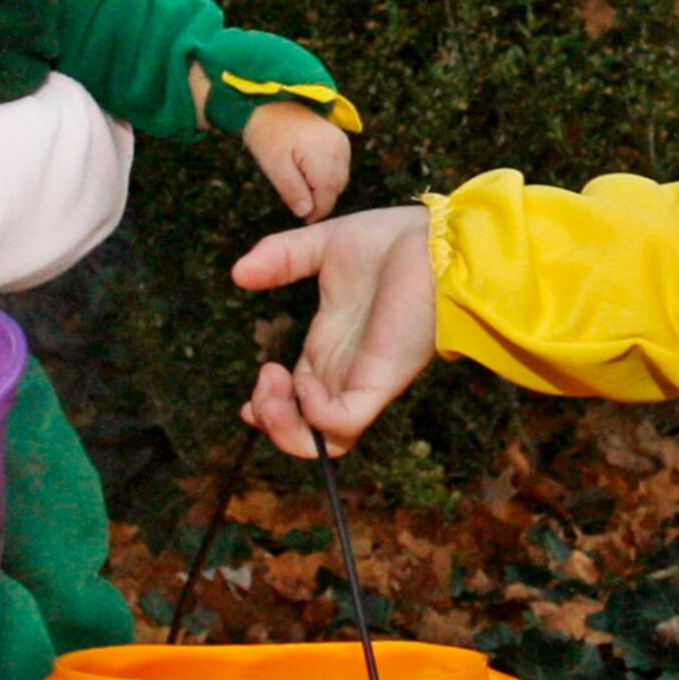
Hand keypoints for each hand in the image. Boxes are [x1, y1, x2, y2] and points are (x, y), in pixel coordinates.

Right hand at [232, 203, 435, 457]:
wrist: (440, 237)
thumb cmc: (393, 242)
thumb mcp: (323, 246)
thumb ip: (281, 258)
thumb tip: (238, 274)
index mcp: (331, 348)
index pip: (296, 400)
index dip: (268, 408)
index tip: (247, 397)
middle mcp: (346, 372)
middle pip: (306, 429)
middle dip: (270, 420)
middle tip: (264, 381)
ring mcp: (365, 380)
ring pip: (326, 442)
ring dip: (286, 428)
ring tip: (273, 385)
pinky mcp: (383, 381)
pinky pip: (346, 422)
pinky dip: (317, 416)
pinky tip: (303, 384)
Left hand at [242, 102, 354, 221]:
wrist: (271, 100)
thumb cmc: (268, 132)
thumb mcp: (273, 165)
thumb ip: (291, 190)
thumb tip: (306, 214)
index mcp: (324, 155)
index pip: (327, 196)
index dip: (315, 213)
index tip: (301, 220)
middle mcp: (339, 149)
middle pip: (335, 190)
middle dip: (318, 200)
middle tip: (296, 201)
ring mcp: (342, 143)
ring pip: (338, 181)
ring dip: (322, 188)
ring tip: (298, 183)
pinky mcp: (340, 141)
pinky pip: (338, 168)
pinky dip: (325, 176)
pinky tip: (306, 172)